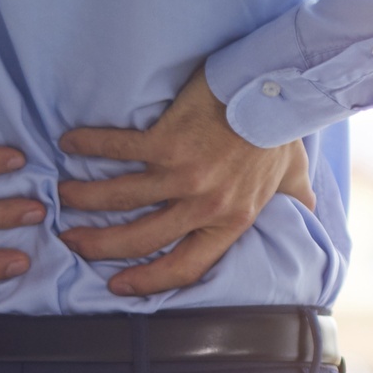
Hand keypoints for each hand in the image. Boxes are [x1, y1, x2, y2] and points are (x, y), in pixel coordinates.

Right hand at [57, 68, 317, 297]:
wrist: (273, 87)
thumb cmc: (278, 131)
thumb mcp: (294, 176)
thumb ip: (296, 200)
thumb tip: (310, 217)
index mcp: (233, 220)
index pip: (186, 267)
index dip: (148, 281)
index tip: (117, 285)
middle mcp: (206, 204)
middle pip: (141, 239)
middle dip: (99, 245)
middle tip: (71, 240)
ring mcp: (185, 173)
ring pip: (120, 198)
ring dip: (85, 199)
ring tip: (63, 197)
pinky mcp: (168, 140)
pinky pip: (118, 149)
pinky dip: (89, 146)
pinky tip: (69, 143)